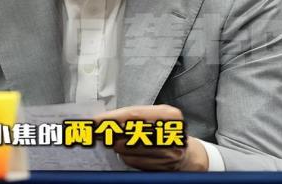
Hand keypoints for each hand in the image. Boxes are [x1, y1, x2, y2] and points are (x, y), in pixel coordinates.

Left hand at [93, 104, 208, 171]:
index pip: (134, 115)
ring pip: (128, 148)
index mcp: (169, 115)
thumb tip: (107, 119)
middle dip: (111, 133)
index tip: (95, 120)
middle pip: (129, 133)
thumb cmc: (165, 129)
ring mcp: (166, 152)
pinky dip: (125, 156)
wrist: (186, 154)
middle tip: (101, 131)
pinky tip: (130, 151)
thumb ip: (136, 115)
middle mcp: (170, 133)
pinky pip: (131, 161)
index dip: (112, 118)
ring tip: (120, 140)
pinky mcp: (160, 166)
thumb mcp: (157, 115)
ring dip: (117, 145)